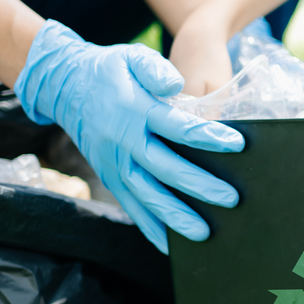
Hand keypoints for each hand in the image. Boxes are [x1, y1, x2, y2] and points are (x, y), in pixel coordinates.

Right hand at [14, 20, 243, 252]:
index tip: (238, 144)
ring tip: (204, 233)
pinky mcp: (110, 177)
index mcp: (134, 110)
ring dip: (175, 216)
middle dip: (199, 185)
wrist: (65, 85)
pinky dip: (149, 228)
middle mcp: (123, 141)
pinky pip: (131, 206)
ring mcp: (114, 163)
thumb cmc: (110, 70)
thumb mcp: (130, 57)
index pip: (177, 126)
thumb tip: (176, 82)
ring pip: (147, 195)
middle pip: (164, 168)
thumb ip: (154, 68)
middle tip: (231, 198)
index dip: (207, 136)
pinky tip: (170, 246)